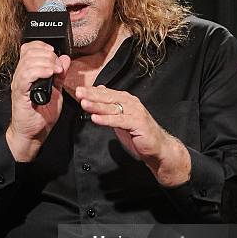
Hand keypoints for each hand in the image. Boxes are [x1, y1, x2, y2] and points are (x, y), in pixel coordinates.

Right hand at [6, 41, 70, 161]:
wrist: (34, 132)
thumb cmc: (41, 114)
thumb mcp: (56, 90)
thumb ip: (60, 75)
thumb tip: (65, 59)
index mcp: (28, 72)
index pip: (29, 48)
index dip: (42, 46)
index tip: (55, 53)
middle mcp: (21, 75)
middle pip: (30, 51)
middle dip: (48, 55)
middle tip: (58, 66)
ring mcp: (19, 83)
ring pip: (29, 61)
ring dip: (46, 62)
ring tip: (56, 71)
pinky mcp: (19, 92)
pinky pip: (26, 75)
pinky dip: (39, 71)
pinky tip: (50, 74)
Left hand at [75, 85, 190, 186]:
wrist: (158, 147)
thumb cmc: (139, 134)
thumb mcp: (121, 118)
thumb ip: (110, 106)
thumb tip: (99, 92)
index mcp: (127, 100)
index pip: (107, 93)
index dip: (92, 91)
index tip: (78, 90)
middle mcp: (131, 103)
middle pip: (108, 98)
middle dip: (92, 95)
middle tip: (78, 93)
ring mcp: (135, 112)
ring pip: (113, 108)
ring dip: (97, 105)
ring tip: (84, 103)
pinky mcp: (137, 123)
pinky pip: (119, 120)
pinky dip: (106, 119)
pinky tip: (95, 118)